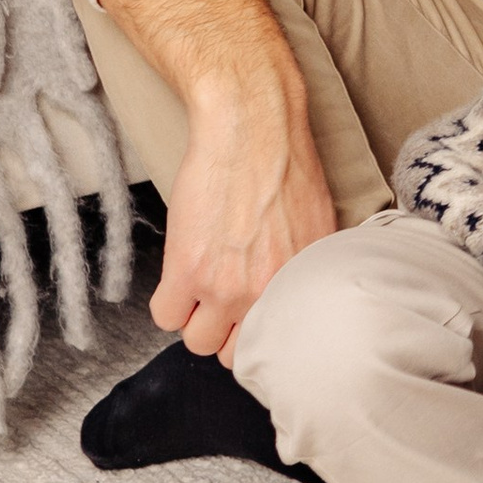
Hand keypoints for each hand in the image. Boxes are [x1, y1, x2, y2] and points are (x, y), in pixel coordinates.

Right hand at [146, 83, 336, 359]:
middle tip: (219, 300)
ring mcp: (225, 287)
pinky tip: (178, 275)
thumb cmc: (288, 165)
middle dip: (224, 330)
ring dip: (194, 318)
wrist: (254, 130)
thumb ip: (305, 271)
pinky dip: (168, 301)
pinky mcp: (188, 269)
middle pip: (232, 352)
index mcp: (302, 286)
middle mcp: (267, 294)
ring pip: (196, 340)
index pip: (274, 346)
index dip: (255, 333)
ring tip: (199, 285)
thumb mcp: (318, 226)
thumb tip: (298, 295)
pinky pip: (165, 315)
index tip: (247, 320)